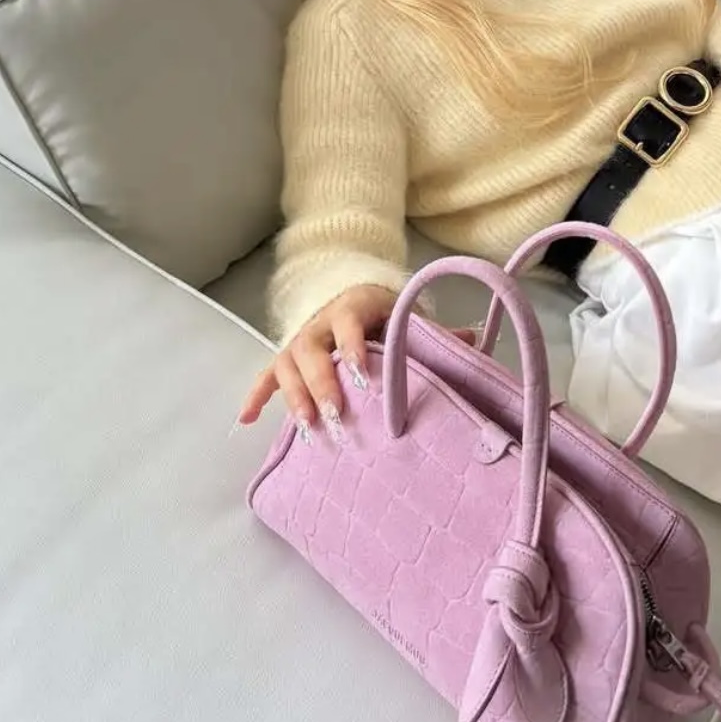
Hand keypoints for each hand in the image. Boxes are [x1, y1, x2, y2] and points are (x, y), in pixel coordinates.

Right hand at [235, 284, 476, 440]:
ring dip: (294, 396)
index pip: (349, 322)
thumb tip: (473, 338)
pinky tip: (247, 420)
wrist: (351, 295)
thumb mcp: (407, 315)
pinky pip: (266, 375)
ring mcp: (300, 340)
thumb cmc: (384, 315)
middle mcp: (320, 321)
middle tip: (336, 413)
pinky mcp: (286, 358)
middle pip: (312, 349)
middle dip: (322, 382)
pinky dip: (257, 395)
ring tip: (308, 426)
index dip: (353, 347)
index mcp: (353, 306)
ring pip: (287, 365)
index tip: (362, 375)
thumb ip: (435, 332)